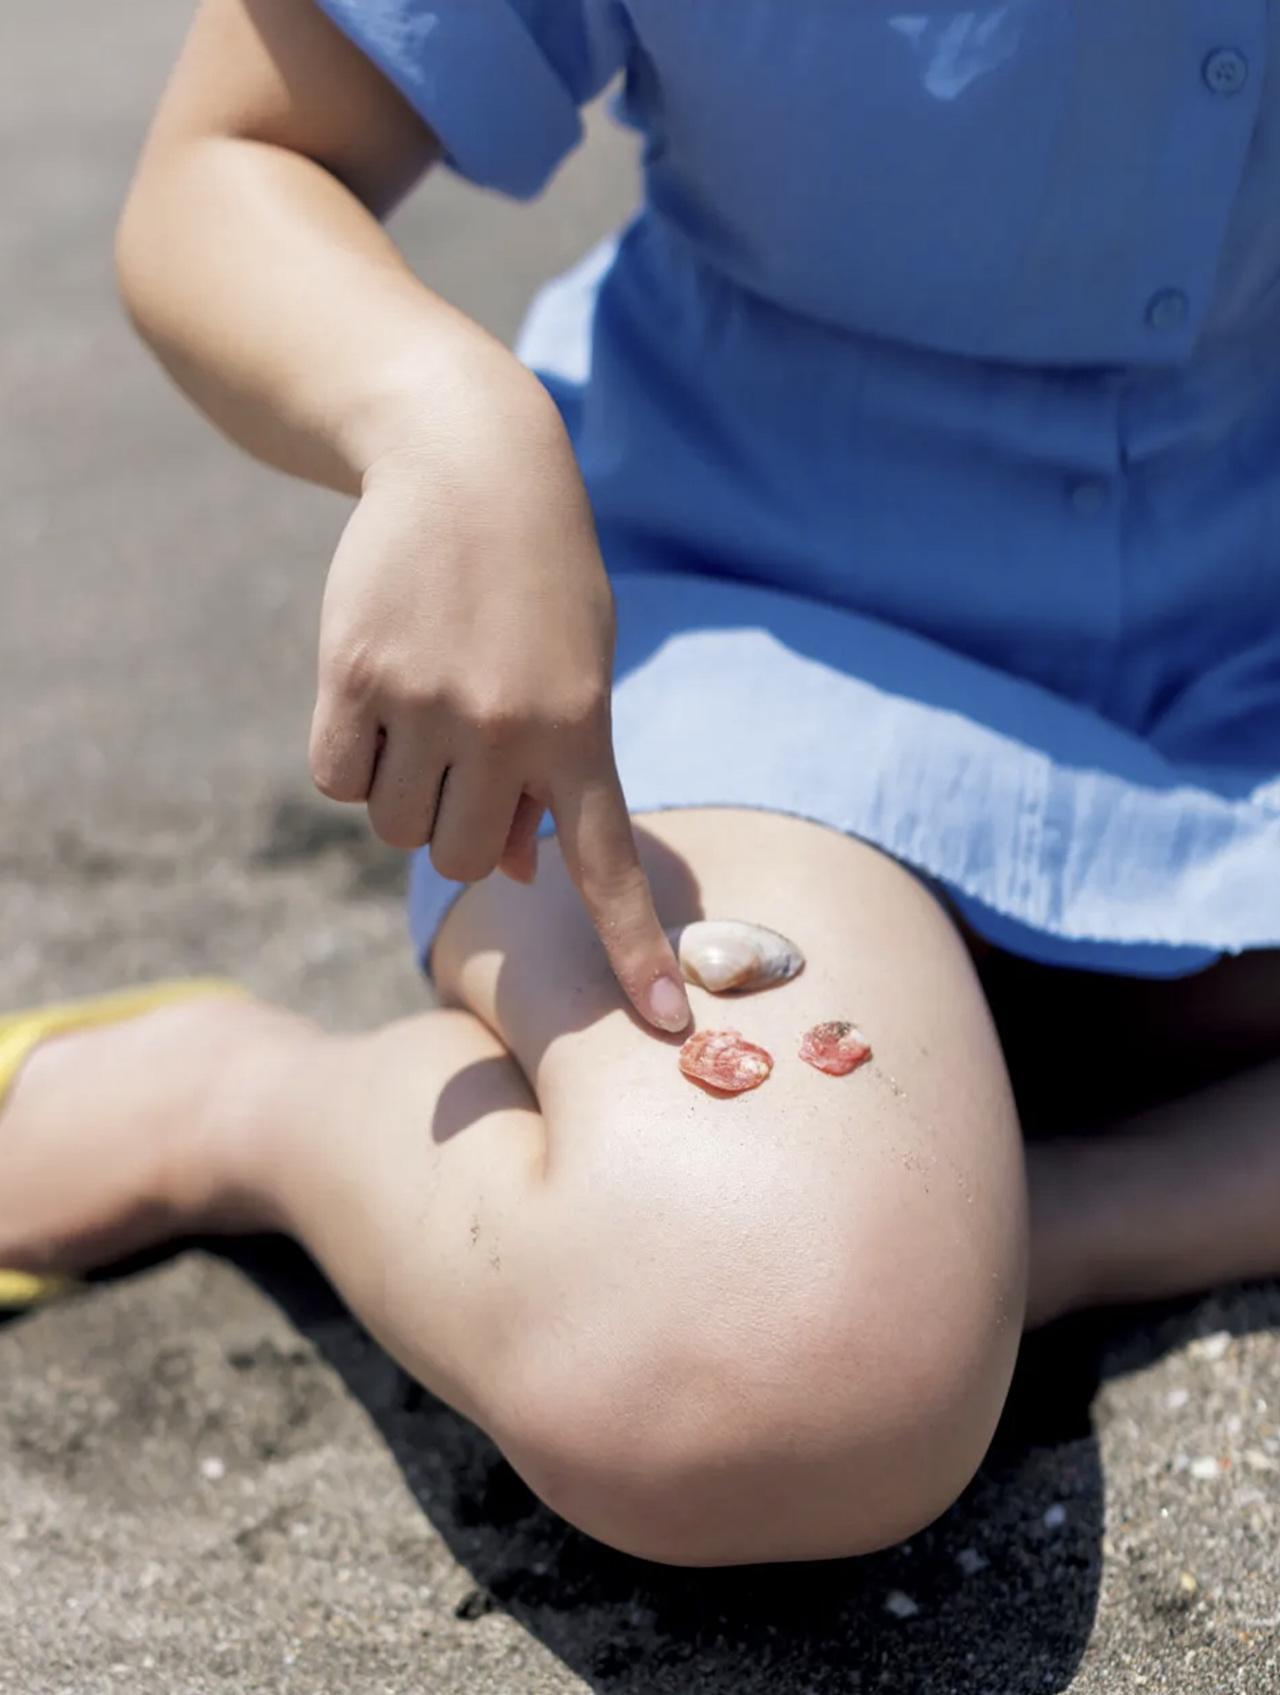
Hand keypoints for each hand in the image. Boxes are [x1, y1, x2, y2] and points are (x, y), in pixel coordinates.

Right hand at [307, 373, 690, 1034]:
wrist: (465, 460)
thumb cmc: (535, 584)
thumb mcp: (576, 670)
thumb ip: (560, 773)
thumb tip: (525, 875)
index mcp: (581, 731)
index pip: (609, 867)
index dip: (633, 951)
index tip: (663, 1027)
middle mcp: (505, 729)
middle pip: (470, 860)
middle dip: (468, 829)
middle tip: (470, 754)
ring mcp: (426, 704)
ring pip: (398, 829)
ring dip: (407, 796)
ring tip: (427, 712)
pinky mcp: (352, 677)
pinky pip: (337, 782)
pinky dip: (351, 760)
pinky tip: (375, 694)